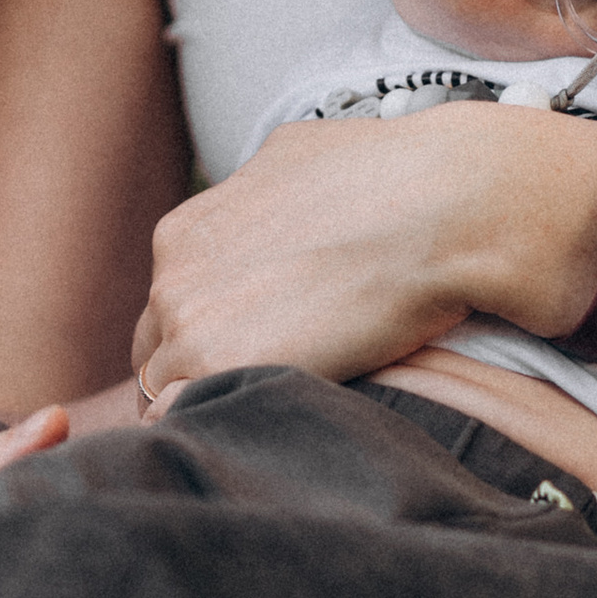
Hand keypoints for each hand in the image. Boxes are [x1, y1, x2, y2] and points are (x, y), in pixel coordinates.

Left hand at [132, 107, 596, 397]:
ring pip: (167, 394)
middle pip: (157, 353)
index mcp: (182, 235)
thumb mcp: (297, 156)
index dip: (202, 335)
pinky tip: (261, 441)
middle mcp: (172, 278)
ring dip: (207, 406)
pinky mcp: (220, 366)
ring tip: (264, 424)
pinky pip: (184, 424)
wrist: (440, 203)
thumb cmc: (388, 173)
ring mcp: (189, 325)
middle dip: (194, 374)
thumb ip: (260, 190)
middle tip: (256, 393)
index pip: (167, 309)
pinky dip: (212, 433)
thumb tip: (273, 192)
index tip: (246, 353)